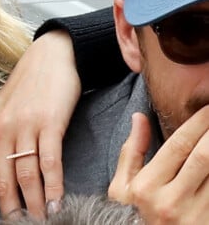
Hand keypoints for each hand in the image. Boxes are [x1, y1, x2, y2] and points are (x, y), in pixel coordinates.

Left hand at [0, 30, 80, 223]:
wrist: (49, 56)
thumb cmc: (23, 89)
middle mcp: (0, 129)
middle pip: (1, 182)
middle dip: (10, 213)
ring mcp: (24, 125)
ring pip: (25, 177)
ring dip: (34, 206)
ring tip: (41, 222)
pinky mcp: (49, 122)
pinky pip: (49, 162)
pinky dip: (53, 187)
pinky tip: (57, 203)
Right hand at [109, 107, 208, 223]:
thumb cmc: (129, 218)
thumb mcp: (121, 187)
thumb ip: (132, 150)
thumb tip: (140, 117)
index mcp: (147, 186)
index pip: (178, 146)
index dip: (196, 124)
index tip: (207, 108)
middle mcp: (172, 202)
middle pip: (203, 158)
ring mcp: (195, 217)